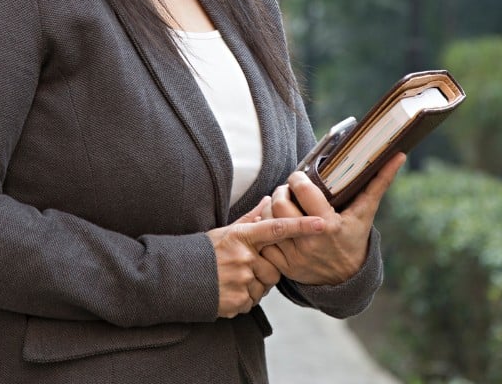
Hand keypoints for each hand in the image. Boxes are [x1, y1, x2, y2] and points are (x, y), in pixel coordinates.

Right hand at [207, 201, 324, 317]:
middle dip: (265, 270)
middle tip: (245, 268)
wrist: (178, 277)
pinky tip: (228, 290)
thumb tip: (269, 199)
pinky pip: (252, 301)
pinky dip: (244, 298)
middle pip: (274, 268)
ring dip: (255, 285)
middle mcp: (244, 258)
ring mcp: (240, 281)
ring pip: (264, 287)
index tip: (322, 223)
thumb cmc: (204, 251)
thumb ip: (250, 218)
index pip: (277, 229)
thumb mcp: (226, 231)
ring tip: (233, 279)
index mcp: (242, 237)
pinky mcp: (236, 301)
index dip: (302, 226)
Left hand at [258, 152, 404, 285]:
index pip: (303, 191)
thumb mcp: (366, 213)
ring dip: (270, 209)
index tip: (299, 177)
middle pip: (280, 203)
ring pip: (268, 222)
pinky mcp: (283, 266)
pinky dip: (265, 230)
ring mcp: (294, 255)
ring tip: (281, 204)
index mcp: (328, 224)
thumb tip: (398, 156)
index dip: (297, 178)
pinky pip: (264, 243)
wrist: (347, 279)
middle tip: (287, 189)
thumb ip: (379, 183)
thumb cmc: (355, 239)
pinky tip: (275, 223)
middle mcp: (309, 240)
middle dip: (280, 191)